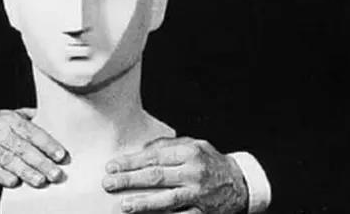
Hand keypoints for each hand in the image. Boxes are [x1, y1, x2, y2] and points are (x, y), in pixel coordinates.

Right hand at [0, 108, 65, 187]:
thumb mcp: (6, 116)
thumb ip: (25, 116)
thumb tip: (44, 113)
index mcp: (11, 120)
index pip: (33, 132)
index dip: (48, 144)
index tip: (61, 155)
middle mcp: (0, 131)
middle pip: (24, 148)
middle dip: (42, 162)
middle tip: (56, 174)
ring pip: (10, 160)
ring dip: (26, 172)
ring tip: (41, 181)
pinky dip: (3, 176)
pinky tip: (15, 183)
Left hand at [102, 136, 247, 212]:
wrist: (240, 183)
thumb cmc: (211, 161)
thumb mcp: (194, 144)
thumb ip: (168, 145)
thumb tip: (142, 150)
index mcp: (189, 152)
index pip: (154, 157)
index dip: (131, 162)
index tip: (113, 165)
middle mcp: (193, 173)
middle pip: (156, 177)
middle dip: (129, 180)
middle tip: (109, 183)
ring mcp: (198, 195)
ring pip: (166, 200)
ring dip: (143, 203)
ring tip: (124, 204)